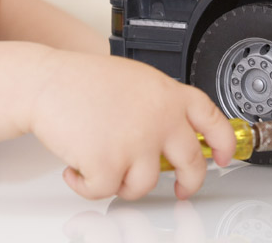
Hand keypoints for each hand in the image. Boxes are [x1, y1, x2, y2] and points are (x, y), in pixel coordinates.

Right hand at [27, 51, 235, 200]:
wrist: (46, 83)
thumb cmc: (81, 80)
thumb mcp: (135, 81)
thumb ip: (160, 105)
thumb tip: (176, 134)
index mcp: (168, 94)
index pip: (212, 120)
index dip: (225, 142)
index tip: (226, 156)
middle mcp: (159, 119)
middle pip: (191, 164)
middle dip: (188, 183)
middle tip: (181, 188)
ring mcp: (137, 143)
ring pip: (144, 185)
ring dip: (123, 182)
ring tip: (103, 163)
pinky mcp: (110, 164)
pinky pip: (105, 191)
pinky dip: (86, 184)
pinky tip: (76, 166)